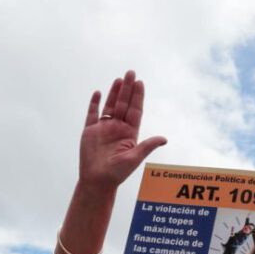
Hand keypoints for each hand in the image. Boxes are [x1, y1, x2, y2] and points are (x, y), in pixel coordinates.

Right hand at [79, 70, 166, 190]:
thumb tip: (164, 138)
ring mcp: (103, 128)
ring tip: (119, 79)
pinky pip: (92, 114)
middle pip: (123, 104)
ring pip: (110, 106)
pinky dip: (95, 103)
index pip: (135, 110)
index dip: (137, 97)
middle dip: (127, 89)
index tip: (140, 83)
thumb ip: (147, 146)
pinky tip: (99, 93)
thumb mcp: (134, 157)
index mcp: (129, 133)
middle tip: (131, 73)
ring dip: (114, 92)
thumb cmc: (117, 173)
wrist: (97, 181)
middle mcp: (117, 128)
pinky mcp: (90, 131)